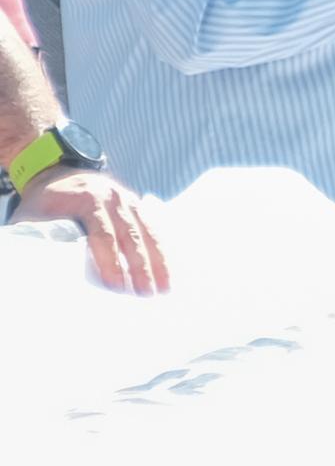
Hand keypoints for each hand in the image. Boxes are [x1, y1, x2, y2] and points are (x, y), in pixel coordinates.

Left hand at [25, 164, 164, 293]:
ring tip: (164, 288)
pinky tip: (167, 271)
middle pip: (131, 236)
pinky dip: (161, 251)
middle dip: (140, 267)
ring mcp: (129, 200)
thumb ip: (46, 236)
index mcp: (88, 198)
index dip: (110, 260)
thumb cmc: (45, 200)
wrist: (57, 171)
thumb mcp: (36, 213)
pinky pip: (153, 229)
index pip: (102, 234)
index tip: (115, 285)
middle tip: (146, 294)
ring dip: (158, 262)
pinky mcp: (137, 206)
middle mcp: (114, 197)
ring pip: (148, 233)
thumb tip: (52, 268)